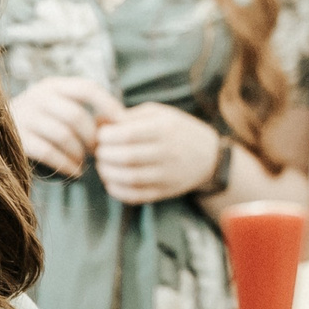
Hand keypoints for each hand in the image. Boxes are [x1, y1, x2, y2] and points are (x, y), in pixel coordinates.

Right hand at [10, 77, 121, 176]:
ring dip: (79, 153)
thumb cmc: (38, 122)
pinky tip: (74, 172)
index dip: (108, 106)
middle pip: (76, 116)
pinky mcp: (17, 139)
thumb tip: (118, 122)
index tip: (122, 124)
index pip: (87, 88)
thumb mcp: (56, 105)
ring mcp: (24, 116)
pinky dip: (66, 164)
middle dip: (92, 137)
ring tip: (85, 164)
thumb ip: (80, 108)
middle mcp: (36, 97)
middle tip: (98, 152)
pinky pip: (48, 152)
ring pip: (63, 135)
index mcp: (52, 86)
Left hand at [94, 102, 222, 205]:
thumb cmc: (177, 130)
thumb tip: (98, 121)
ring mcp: (166, 175)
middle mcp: (167, 152)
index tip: (102, 135)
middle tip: (99, 150)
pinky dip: (116, 190)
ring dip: (107, 172)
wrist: (209, 157)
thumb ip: (129, 116)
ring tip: (102, 165)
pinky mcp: (164, 192)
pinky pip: (135, 195)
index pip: (128, 134)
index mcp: (164, 128)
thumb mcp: (159, 113)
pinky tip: (110, 180)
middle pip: (126, 157)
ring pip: (129, 178)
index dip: (107, 136)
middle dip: (104, 154)